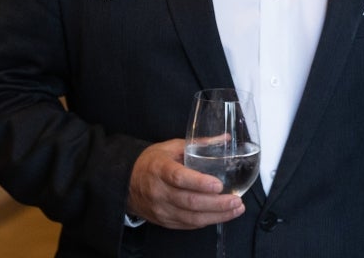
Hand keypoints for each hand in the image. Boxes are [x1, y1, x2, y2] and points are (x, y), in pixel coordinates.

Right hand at [126, 139, 246, 229]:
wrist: (127, 182)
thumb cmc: (152, 162)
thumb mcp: (172, 147)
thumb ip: (200, 144)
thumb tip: (226, 138)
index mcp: (160, 169)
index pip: (179, 178)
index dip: (199, 183)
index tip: (218, 184)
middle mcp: (159, 192)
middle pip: (189, 201)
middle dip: (216, 203)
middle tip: (236, 200)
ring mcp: (160, 209)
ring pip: (190, 217)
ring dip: (216, 216)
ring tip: (236, 209)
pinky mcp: (163, 221)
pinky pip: (187, 224)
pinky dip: (206, 221)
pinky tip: (221, 216)